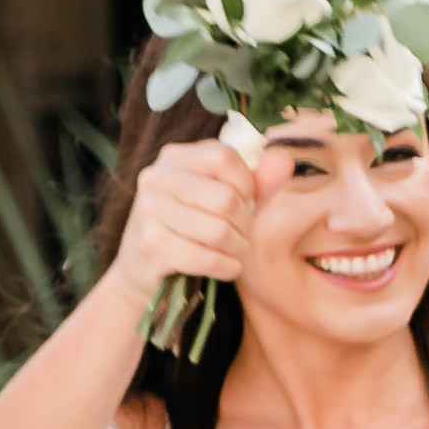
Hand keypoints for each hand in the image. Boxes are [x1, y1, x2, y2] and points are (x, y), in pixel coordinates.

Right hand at [114, 136, 257, 308]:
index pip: (224, 158)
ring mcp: (149, 211)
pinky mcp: (151, 245)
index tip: (245, 202)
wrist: (142, 270)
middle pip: (226, 199)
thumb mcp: (223, 199)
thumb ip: (257, 181)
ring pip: (220, 232)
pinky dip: (226, 268)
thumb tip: (285, 158)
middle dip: (245, 224)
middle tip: (241, 235)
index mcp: (174, 158)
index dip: (247, 185)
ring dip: (237, 249)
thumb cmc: (192, 229)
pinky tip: (223, 267)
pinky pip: (208, 258)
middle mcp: (156, 178)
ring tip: (232, 250)